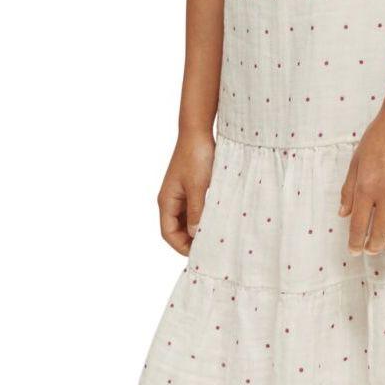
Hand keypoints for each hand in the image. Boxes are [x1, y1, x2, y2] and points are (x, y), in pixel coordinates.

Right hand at [157, 129, 215, 255]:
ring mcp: (181, 193)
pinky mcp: (191, 186)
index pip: (168, 233)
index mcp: (167, 200)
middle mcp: (171, 199)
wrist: (198, 131)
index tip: (199, 253)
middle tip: (210, 247)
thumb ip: (197, 212)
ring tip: (215, 235)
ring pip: (187, 218)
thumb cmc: (196, 156)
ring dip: (198, 227)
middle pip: (176, 228)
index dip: (181, 246)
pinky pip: (194, 207)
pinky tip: (217, 218)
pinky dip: (203, 215)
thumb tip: (195, 235)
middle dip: (190, 240)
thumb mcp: (198, 187)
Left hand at [339, 104, 384, 254]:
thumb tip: (343, 213)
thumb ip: (349, 189)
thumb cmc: (379, 136)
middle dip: (374, 246)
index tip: (355, 250)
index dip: (356, 242)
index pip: (360, 225)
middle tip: (371, 249)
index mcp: (367, 186)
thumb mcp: (357, 160)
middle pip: (381, 233)